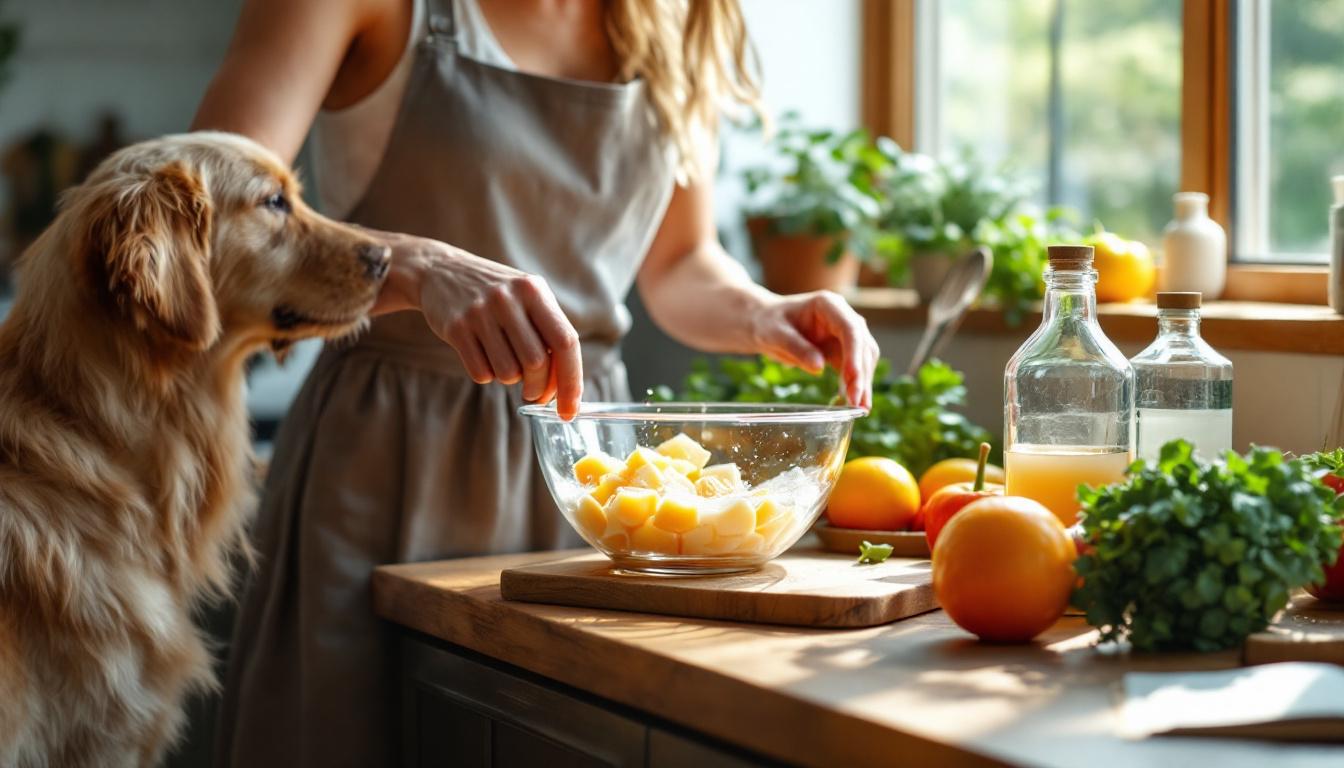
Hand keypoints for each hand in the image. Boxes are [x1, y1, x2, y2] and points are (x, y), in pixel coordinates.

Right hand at [371, 232, 582, 418]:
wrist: (442, 271)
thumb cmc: (497, 295)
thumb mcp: (528, 299)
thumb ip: (549, 335)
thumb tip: (563, 389)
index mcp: (534, 291)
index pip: (565, 342)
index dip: (571, 381)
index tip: (569, 410)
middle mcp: (508, 299)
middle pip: (537, 363)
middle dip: (538, 387)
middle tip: (533, 392)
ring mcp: (479, 312)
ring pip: (508, 373)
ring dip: (510, 379)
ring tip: (504, 360)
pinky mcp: (456, 327)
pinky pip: (481, 373)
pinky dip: (486, 375)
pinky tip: (482, 355)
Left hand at [750, 291, 878, 410]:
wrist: (763, 324)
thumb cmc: (767, 323)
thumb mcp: (773, 333)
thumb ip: (795, 347)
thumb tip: (818, 367)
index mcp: (829, 305)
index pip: (851, 330)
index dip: (855, 355)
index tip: (853, 379)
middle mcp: (842, 317)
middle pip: (862, 347)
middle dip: (861, 376)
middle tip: (857, 404)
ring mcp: (844, 334)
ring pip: (863, 360)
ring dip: (862, 384)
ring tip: (858, 409)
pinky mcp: (841, 350)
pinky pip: (852, 369)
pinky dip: (853, 385)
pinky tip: (851, 403)